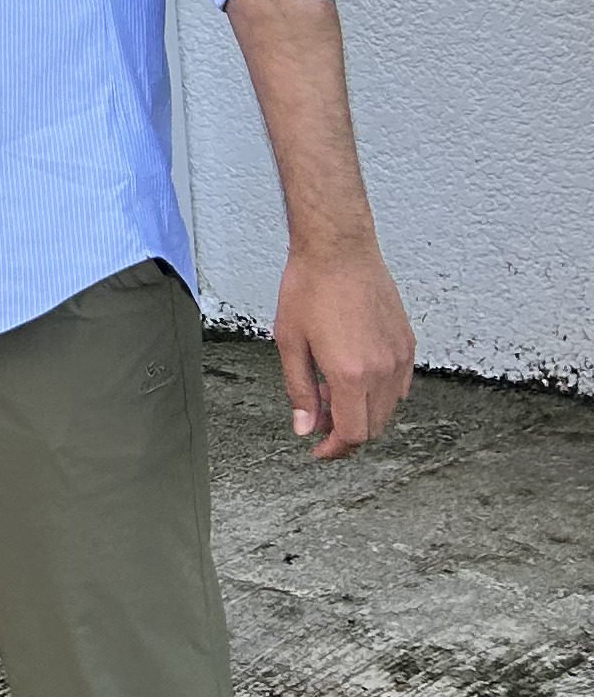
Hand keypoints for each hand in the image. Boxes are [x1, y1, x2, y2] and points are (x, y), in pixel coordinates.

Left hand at [274, 232, 413, 458]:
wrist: (338, 247)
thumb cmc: (309, 286)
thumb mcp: (290, 341)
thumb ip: (299, 390)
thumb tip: (305, 428)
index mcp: (351, 374)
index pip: (353, 434)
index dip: (335, 449)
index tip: (319, 449)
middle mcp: (382, 370)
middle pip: (373, 427)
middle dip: (345, 431)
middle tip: (318, 414)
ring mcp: (399, 357)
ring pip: (388, 408)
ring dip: (362, 411)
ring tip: (330, 386)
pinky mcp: (407, 343)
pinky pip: (399, 385)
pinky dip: (379, 393)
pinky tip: (353, 373)